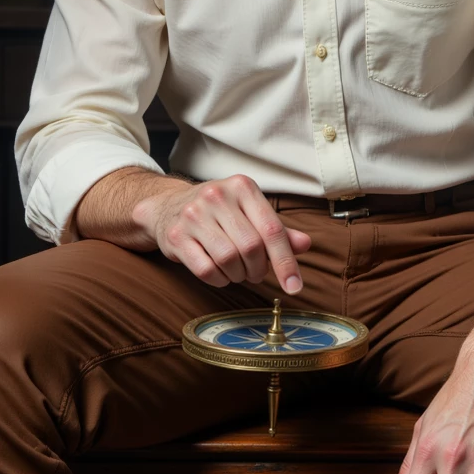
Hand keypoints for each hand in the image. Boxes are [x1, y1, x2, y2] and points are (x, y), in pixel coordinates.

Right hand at [133, 173, 310, 292]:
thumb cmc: (218, 212)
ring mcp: (193, 215)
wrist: (167, 207)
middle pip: (251, 247)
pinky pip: (206, 270)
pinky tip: (220, 273)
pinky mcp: (176, 235)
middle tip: (256, 273)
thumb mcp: (249, 212)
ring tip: (237, 270)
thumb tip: (305, 244)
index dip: (286, 262)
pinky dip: (219, 279)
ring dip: (238, 275)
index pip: (272, 229)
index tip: (294, 286)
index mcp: (242, 187)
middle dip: (258, 269)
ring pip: (229, 260)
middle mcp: (217, 196)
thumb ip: (277, 230)